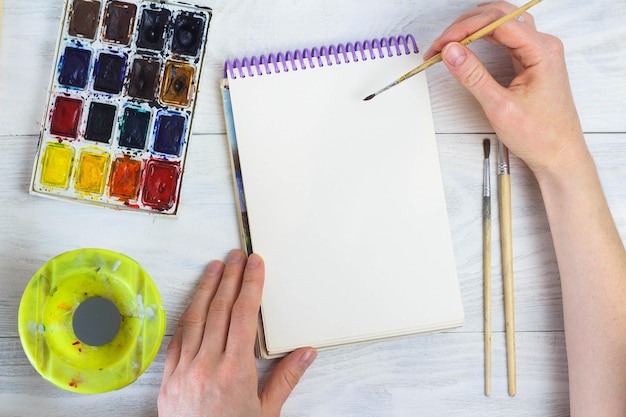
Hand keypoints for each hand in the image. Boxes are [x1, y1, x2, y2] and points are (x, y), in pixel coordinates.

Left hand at [158, 250, 316, 416]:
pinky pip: (177, 339)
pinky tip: (193, 302)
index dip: (251, 285)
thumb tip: (307, 352)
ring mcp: (184, 370)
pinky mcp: (168, 380)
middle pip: (219, 310)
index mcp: (235, 371)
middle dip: (231, 278)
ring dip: (206, 289)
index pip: (244, 315)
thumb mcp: (267, 412)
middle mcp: (207, 365)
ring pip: (195, 319)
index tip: (255, 264)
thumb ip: (286, 379)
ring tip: (214, 267)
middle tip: (237, 256)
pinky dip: (186, 316)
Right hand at [424, 1, 587, 180]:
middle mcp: (542, 45)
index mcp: (542, 51)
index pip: (498, 23)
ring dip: (473, 27)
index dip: (464, 29)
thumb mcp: (500, 107)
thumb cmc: (539, 135)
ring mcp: (537, 51)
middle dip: (466, 25)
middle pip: (499, 15)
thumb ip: (474, 76)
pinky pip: (505, 37)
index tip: (440, 44)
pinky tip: (466, 45)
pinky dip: (482, 38)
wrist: (559, 154)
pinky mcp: (531, 60)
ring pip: (501, 23)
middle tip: (439, 44)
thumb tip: (451, 52)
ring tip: (448, 43)